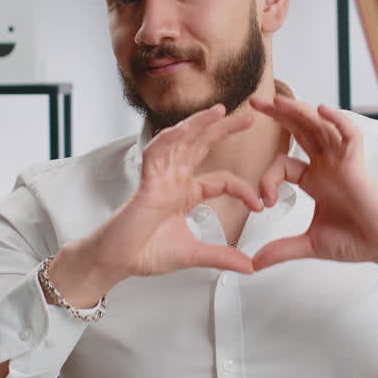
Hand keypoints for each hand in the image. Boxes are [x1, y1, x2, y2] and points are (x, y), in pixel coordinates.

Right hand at [93, 103, 263, 278]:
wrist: (119, 262)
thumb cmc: (146, 252)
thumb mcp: (194, 254)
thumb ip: (222, 256)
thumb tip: (249, 266)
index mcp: (186, 193)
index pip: (222, 180)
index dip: (243, 189)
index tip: (259, 205)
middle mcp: (174, 180)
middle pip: (202, 146)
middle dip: (224, 129)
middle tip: (249, 117)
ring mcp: (160, 178)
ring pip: (180, 141)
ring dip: (199, 124)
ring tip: (220, 110)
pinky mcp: (146, 182)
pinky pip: (156, 153)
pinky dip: (169, 139)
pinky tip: (183, 129)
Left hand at [248, 95, 377, 270]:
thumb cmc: (355, 241)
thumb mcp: (310, 244)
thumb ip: (281, 250)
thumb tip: (252, 265)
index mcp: (315, 180)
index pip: (283, 165)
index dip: (268, 178)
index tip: (264, 203)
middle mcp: (327, 165)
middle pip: (300, 130)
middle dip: (278, 115)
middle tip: (254, 102)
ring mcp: (342, 162)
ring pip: (320, 126)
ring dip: (299, 111)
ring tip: (278, 101)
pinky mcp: (358, 164)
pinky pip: (349, 135)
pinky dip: (337, 121)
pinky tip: (321, 110)